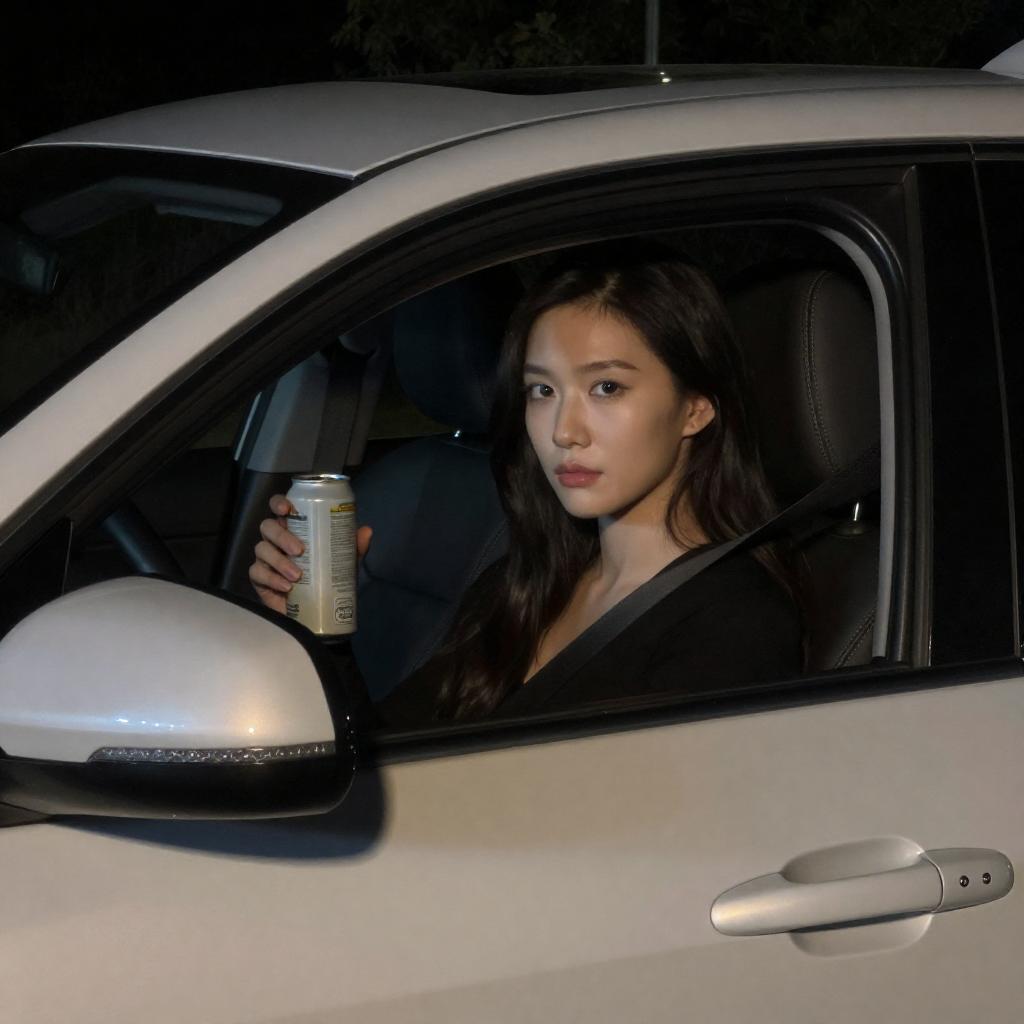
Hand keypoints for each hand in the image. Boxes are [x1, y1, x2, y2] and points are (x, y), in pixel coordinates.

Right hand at [249, 493, 372, 613]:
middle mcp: (275, 539)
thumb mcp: (343, 561)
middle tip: (300, 550)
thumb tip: (366, 531)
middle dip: (282, 536)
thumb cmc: (326, 577)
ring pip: (261, 549)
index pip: (279, 508)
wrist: (317, 610)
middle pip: (267, 526)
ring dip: (279, 561)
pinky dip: (272, 579)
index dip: (278, 503)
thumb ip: (353, 546)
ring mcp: (265, 558)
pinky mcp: (258, 578)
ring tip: (297, 575)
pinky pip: (258, 573)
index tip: (286, 509)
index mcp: (293, 528)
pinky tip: (286, 586)